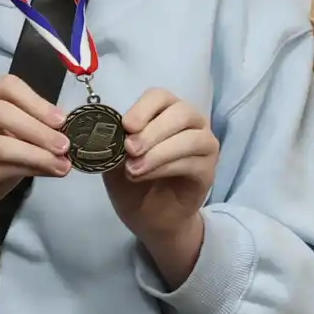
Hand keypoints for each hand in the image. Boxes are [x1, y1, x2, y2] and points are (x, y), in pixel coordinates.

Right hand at [0, 73, 70, 241]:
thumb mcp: (12, 139)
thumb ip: (32, 129)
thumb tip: (68, 130)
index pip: (5, 86)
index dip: (36, 100)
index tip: (61, 119)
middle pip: (0, 111)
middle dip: (38, 128)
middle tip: (65, 144)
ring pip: (0, 144)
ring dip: (37, 154)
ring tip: (62, 164)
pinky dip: (29, 169)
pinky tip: (48, 173)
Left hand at [103, 89, 215, 288]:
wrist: (150, 217)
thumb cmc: (133, 182)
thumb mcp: (115, 160)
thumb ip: (114, 144)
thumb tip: (104, 132)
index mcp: (166, 113)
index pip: (161, 96)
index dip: (144, 108)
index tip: (126, 126)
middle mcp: (192, 123)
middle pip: (181, 113)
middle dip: (152, 131)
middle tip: (129, 150)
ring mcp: (204, 145)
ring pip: (190, 138)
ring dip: (158, 152)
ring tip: (133, 169)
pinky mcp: (208, 170)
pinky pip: (192, 162)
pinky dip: (165, 167)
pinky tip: (144, 175)